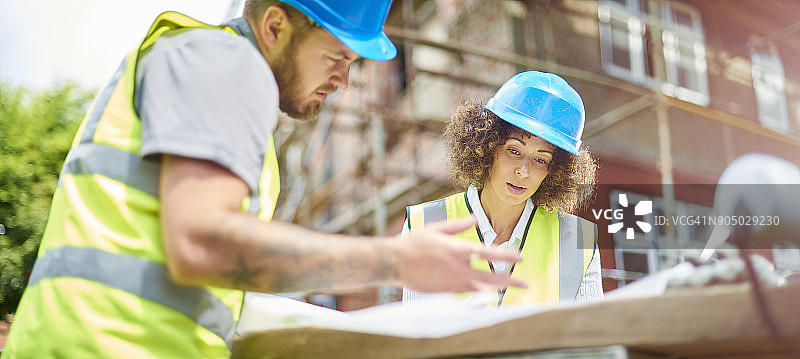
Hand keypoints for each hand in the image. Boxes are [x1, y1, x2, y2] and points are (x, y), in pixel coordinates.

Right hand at [393, 217, 527, 292]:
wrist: (393, 262)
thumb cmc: (413, 243)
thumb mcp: (435, 228)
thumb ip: (457, 225)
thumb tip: (474, 219)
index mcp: (457, 249)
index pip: (489, 253)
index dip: (507, 256)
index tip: (521, 257)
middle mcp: (458, 267)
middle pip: (490, 278)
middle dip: (509, 281)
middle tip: (525, 284)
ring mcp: (452, 282)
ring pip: (481, 289)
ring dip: (496, 289)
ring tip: (509, 290)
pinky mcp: (445, 291)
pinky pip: (467, 293)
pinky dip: (479, 292)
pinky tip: (486, 293)